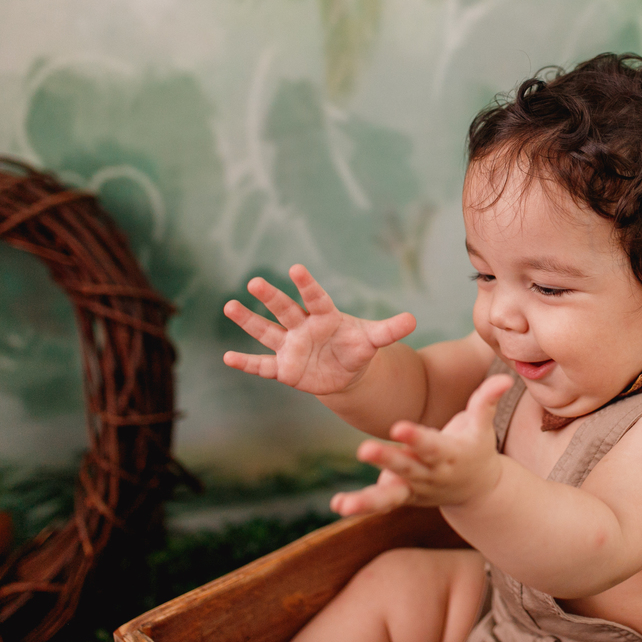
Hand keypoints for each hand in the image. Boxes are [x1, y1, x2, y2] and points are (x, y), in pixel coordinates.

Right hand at [222, 264, 415, 394]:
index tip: (296, 269)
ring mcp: (290, 346)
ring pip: (267, 332)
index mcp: (325, 316)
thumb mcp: (374, 339)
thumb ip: (390, 329)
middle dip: (271, 297)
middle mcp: (303, 327)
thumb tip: (413, 319)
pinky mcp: (284, 368)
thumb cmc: (357, 348)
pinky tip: (228, 357)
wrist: (345, 372)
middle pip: (285, 310)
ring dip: (249, 321)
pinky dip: (246, 363)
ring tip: (229, 305)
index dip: (306, 285)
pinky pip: (262, 365)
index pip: (315, 297)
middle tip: (254, 282)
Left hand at [330, 374, 513, 515]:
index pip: (431, 445)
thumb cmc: (476, 448)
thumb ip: (487, 399)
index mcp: (449, 455)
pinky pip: (380, 503)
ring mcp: (415, 489)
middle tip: (363, 449)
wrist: (477, 490)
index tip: (398, 427)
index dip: (415, 437)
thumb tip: (507, 378)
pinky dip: (360, 505)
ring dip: (366, 500)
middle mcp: (430, 475)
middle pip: (406, 467)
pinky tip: (337, 504)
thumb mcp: (482, 426)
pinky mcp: (402, 497)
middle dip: (386, 460)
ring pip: (390, 496)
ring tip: (344, 504)